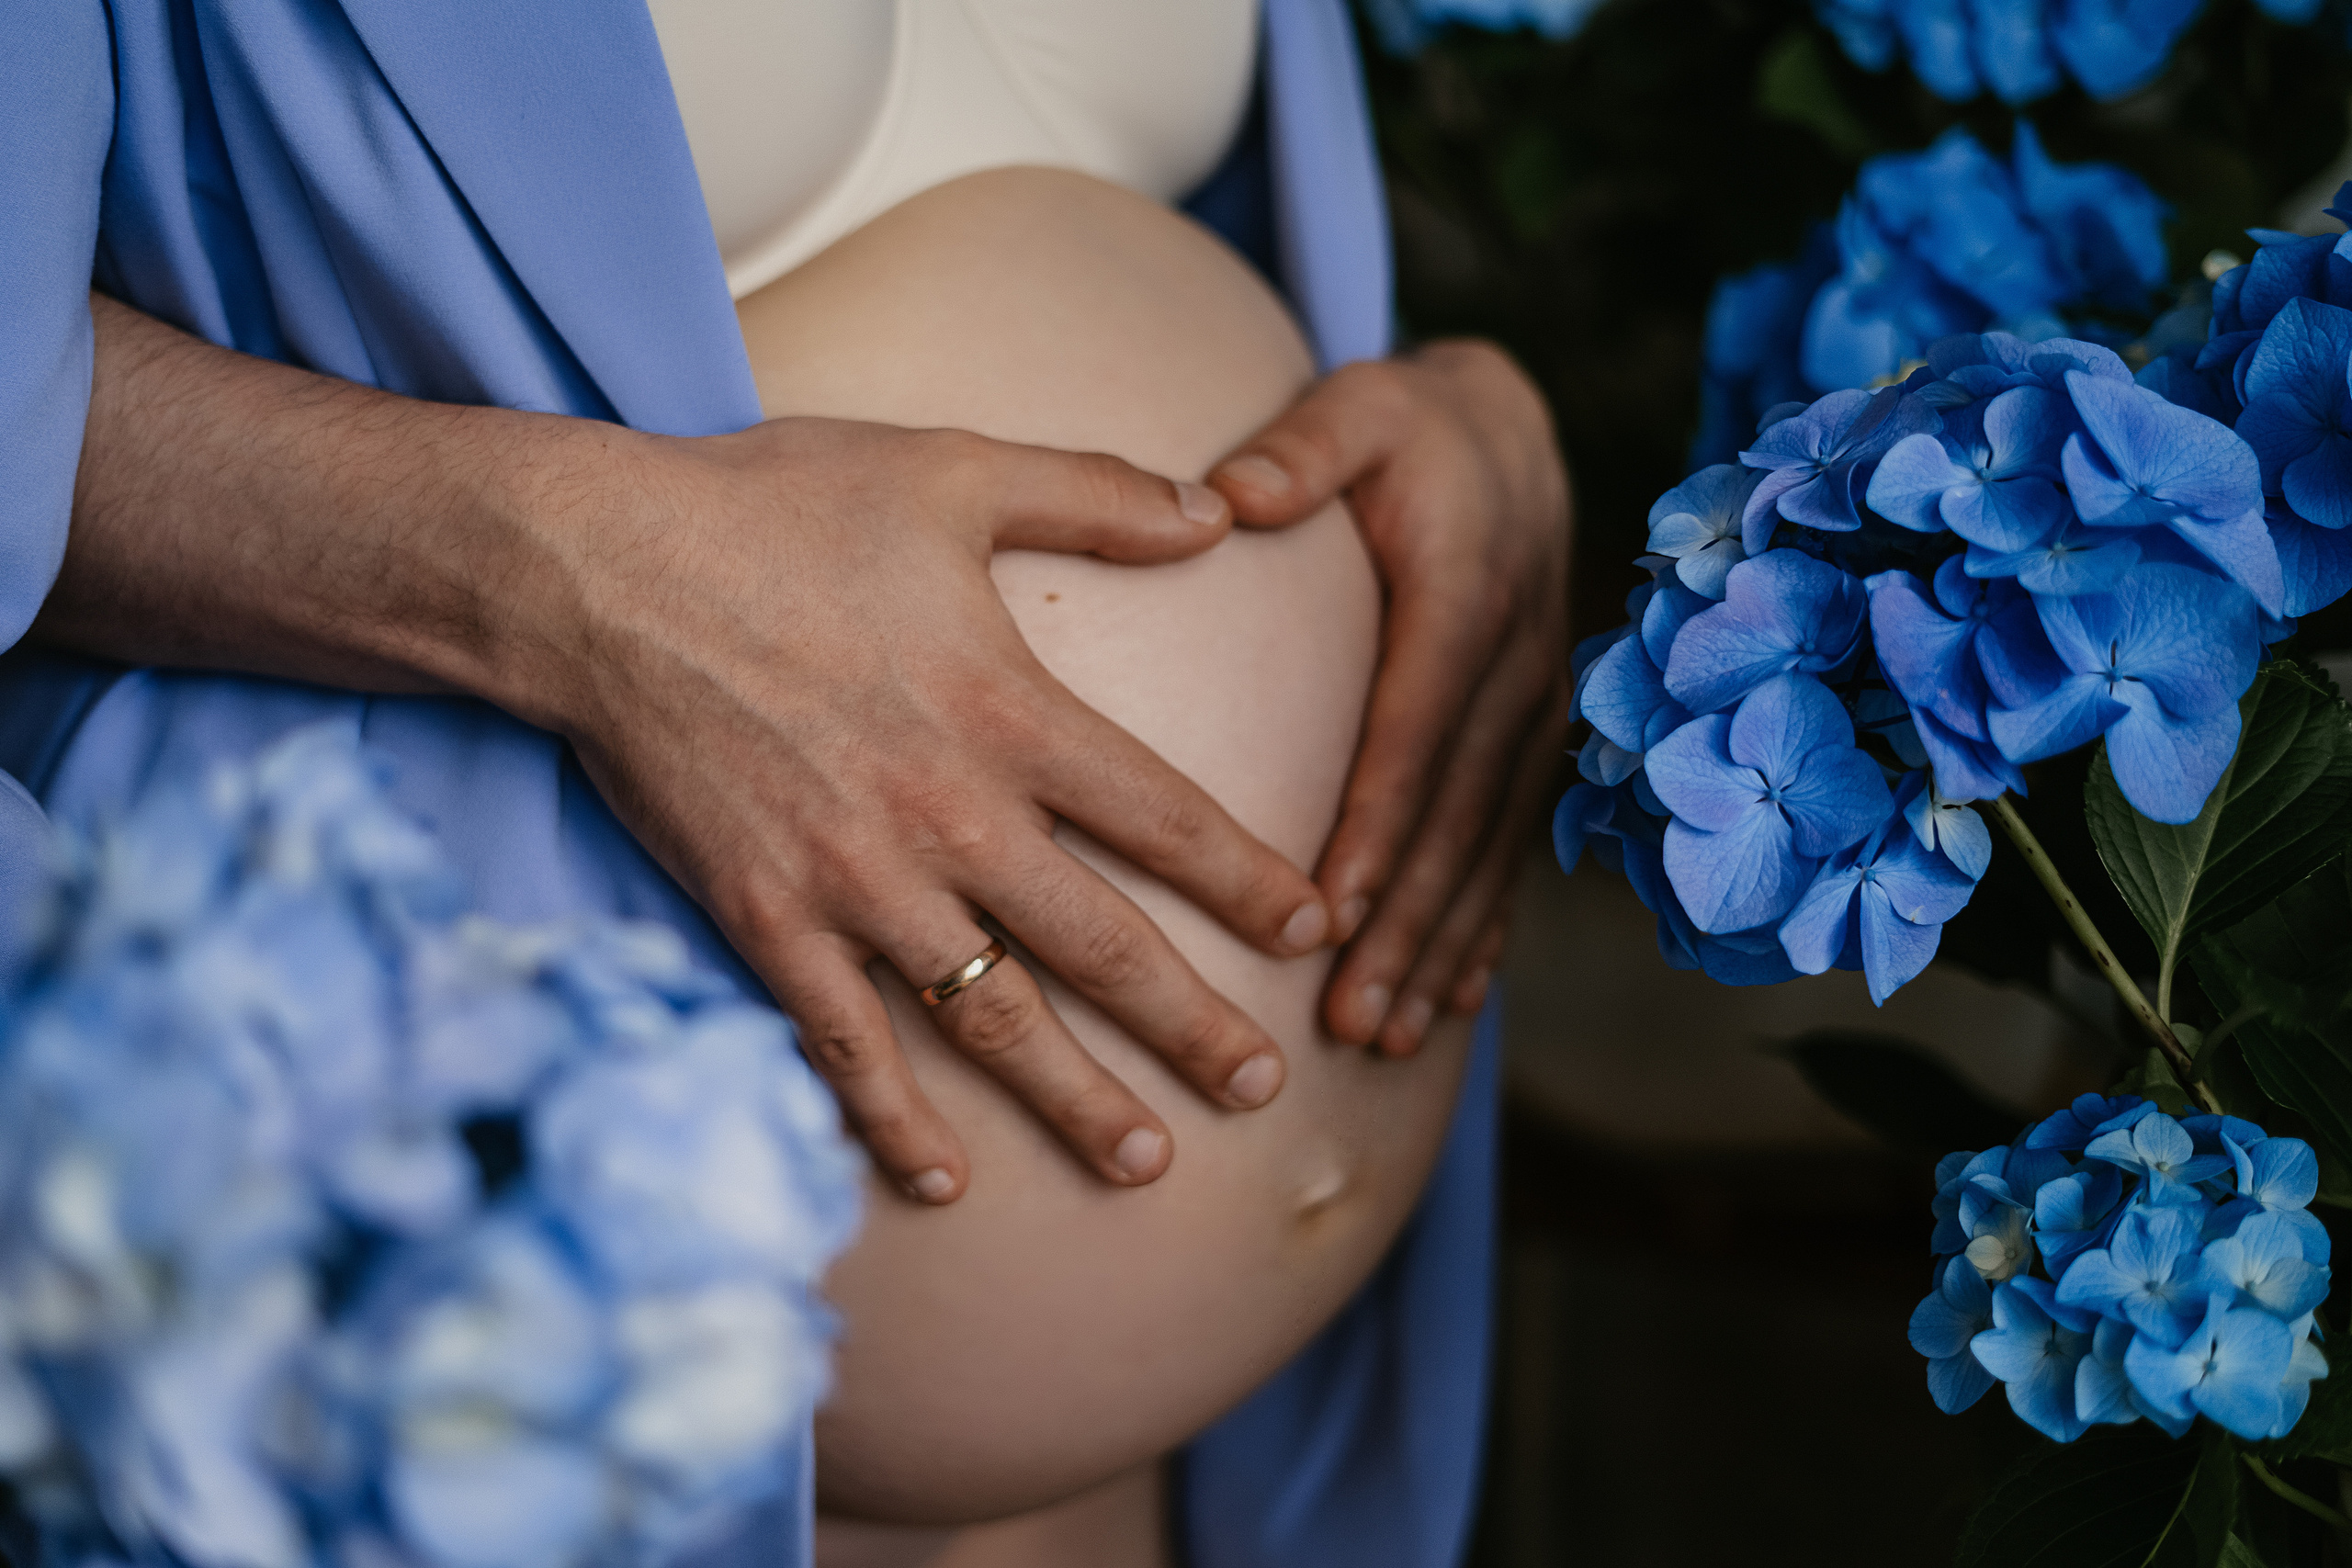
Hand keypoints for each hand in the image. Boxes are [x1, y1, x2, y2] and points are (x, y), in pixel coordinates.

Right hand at [49, 300, 1327, 1203]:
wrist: (595, 569)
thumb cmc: (775, 507)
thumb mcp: (954, 470)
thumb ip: (1096, 497)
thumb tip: (1218, 510)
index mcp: (1009, 712)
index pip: (1166, 819)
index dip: (1250, 883)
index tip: (1314, 933)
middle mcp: (951, 817)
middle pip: (1102, 947)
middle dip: (1191, 1026)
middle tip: (1262, 1090)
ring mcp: (857, 883)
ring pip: (991, 1016)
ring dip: (1073, 1096)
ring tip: (1145, 1160)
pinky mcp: (767, 920)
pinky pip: (847, 1043)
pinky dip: (896, 1118)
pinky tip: (947, 1178)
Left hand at [1209, 339, 1572, 1054]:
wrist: (1505, 434)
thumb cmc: (1407, 429)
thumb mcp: (1359, 408)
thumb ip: (1301, 449)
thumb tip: (1230, 495)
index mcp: (1467, 601)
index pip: (1417, 731)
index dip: (1377, 825)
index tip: (1327, 910)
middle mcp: (1518, 670)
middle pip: (1456, 818)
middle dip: (1402, 924)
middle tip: (1346, 1016)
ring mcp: (1536, 714)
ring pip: (1488, 849)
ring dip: (1439, 946)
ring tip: (1385, 1033)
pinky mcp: (1535, 741)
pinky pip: (1511, 846)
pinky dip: (1484, 925)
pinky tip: (1453, 998)